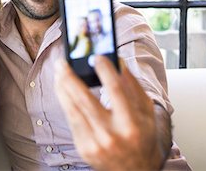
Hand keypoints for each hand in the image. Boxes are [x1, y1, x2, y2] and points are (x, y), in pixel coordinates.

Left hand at [54, 56, 161, 170]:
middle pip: (85, 99)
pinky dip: (65, 101)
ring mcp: (95, 143)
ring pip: (73, 108)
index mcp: (132, 124)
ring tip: (59, 72)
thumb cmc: (141, 139)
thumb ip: (133, 86)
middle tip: (62, 62)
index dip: (105, 70)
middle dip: (70, 77)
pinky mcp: (83, 148)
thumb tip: (117, 61)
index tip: (96, 56)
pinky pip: (71, 119)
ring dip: (62, 86)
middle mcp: (112, 135)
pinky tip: (62, 89)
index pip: (116, 90)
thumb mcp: (146, 113)